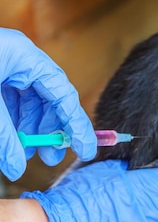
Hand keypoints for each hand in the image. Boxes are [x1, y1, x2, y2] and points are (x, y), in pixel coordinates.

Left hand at [0, 28, 96, 180]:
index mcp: (24, 56)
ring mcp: (4, 67)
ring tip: (27, 154)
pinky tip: (11, 141)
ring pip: (29, 102)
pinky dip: (13, 123)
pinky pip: (11, 102)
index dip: (75, 122)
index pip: (62, 92)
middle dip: (50, 129)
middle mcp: (18, 59)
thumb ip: (3, 136)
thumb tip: (17, 166)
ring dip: (30, 129)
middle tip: (51, 156)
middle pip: (48, 97)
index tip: (85, 148)